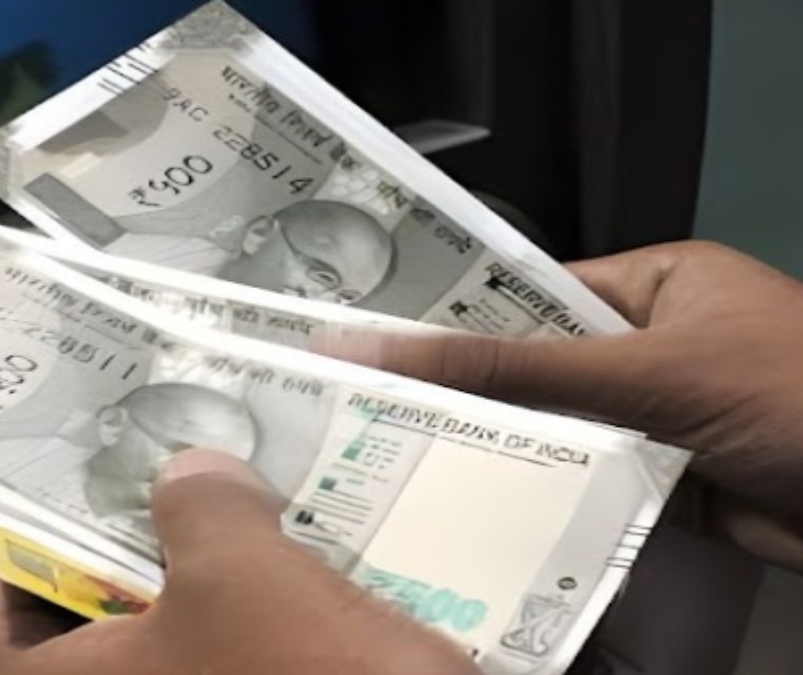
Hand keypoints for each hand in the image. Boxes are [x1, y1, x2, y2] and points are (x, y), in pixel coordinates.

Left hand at [0, 450, 478, 674]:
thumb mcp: (237, 577)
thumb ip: (197, 503)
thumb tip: (189, 470)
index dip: (13, 523)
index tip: (62, 467)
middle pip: (76, 603)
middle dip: (126, 528)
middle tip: (168, 459)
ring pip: (161, 628)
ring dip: (197, 562)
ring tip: (241, 488)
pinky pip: (225, 651)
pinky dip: (246, 607)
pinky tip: (295, 552)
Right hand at [324, 241, 802, 570]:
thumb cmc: (802, 394)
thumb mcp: (648, 370)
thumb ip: (524, 367)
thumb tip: (411, 348)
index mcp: (660, 284)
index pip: (538, 294)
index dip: (467, 317)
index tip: (396, 338)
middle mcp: (658, 344)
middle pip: (546, 366)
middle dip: (485, 391)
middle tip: (395, 406)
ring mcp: (665, 415)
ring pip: (565, 429)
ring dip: (519, 449)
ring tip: (428, 455)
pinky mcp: (672, 480)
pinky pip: (594, 483)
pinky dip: (559, 498)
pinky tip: (503, 504)